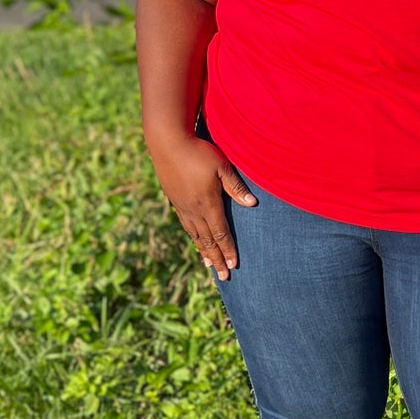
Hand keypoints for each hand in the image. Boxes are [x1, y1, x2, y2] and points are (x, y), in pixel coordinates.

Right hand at [149, 132, 256, 280]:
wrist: (167, 142)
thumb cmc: (199, 151)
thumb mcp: (222, 166)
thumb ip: (236, 187)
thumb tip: (252, 205)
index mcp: (208, 203)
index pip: (221, 233)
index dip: (228, 250)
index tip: (234, 266)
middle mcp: (193, 209)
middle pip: (207, 240)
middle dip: (216, 258)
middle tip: (224, 276)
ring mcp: (182, 205)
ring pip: (194, 234)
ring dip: (203, 251)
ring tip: (209, 265)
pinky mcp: (174, 199)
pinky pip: (185, 224)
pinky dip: (192, 237)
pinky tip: (195, 240)